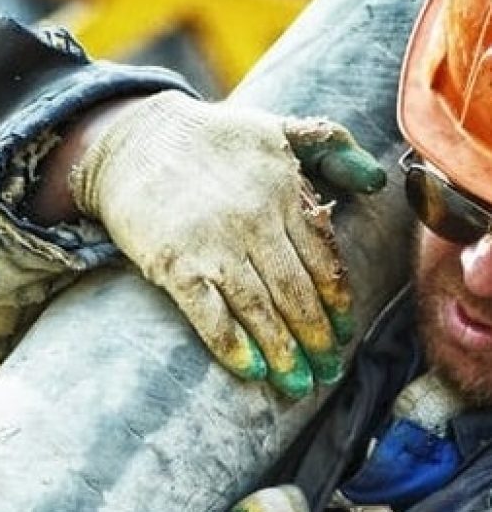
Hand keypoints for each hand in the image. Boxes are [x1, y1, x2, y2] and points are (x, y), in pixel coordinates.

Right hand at [70, 90, 384, 396]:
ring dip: (284, 352)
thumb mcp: (277, 126)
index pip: (324, 261)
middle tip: (327, 372)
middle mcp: (255, 222)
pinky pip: (209, 314)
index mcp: (284, 192)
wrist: (135, 139)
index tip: (343, 333)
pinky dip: (232, 346)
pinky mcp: (174, 264)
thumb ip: (331, 148)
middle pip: (297, 294)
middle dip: (317, 339)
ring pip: (260, 310)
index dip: (337, 304)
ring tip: (298, 384)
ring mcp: (213, 245)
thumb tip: (377, 180)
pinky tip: (252, 370)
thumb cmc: (211, 138)